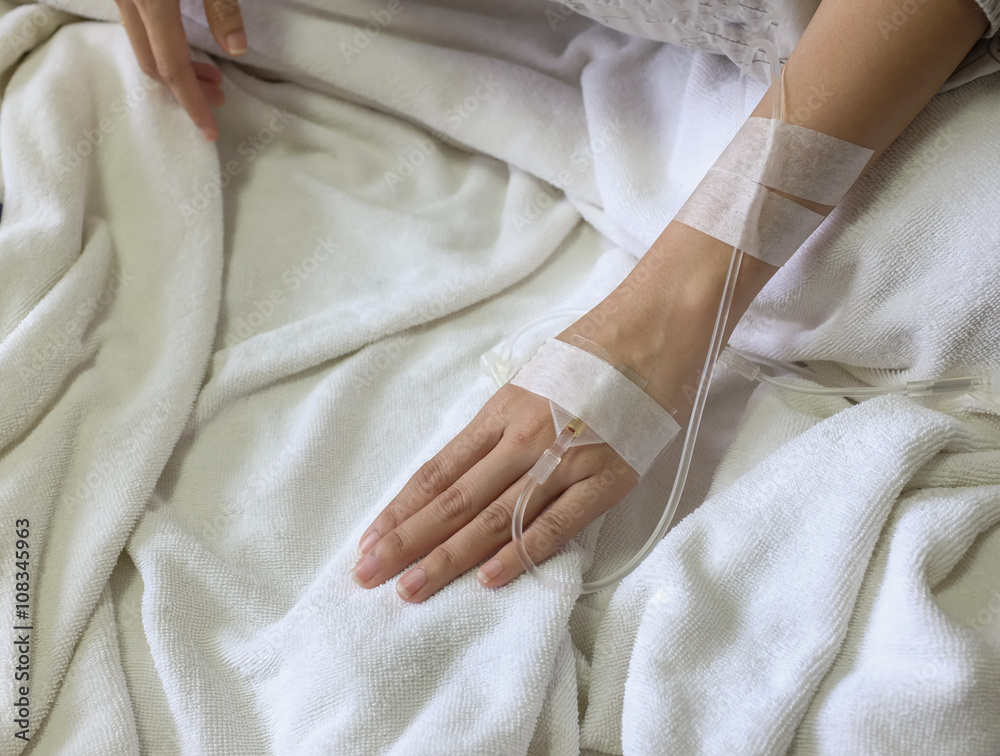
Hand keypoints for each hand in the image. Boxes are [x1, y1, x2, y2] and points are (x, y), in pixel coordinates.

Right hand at [115, 0, 247, 140]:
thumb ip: (222, 9)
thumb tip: (236, 50)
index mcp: (152, 2)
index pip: (172, 66)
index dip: (193, 102)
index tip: (210, 130)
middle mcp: (128, 1)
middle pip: (153, 63)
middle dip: (186, 90)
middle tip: (219, 97)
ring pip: (142, 47)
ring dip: (174, 68)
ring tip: (210, 77)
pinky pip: (138, 29)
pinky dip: (161, 47)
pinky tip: (184, 47)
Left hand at [351, 377, 639, 601]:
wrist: (651, 333)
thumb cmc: (589, 353)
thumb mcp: (528, 380)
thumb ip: (497, 426)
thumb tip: (465, 469)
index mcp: (499, 413)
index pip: (438, 471)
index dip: (401, 509)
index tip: (369, 540)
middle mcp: (521, 440)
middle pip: (454, 501)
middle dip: (407, 542)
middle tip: (367, 576)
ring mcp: (562, 462)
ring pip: (495, 519)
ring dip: (449, 557)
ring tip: (410, 590)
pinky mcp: (604, 481)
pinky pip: (555, 525)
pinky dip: (519, 553)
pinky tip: (486, 579)